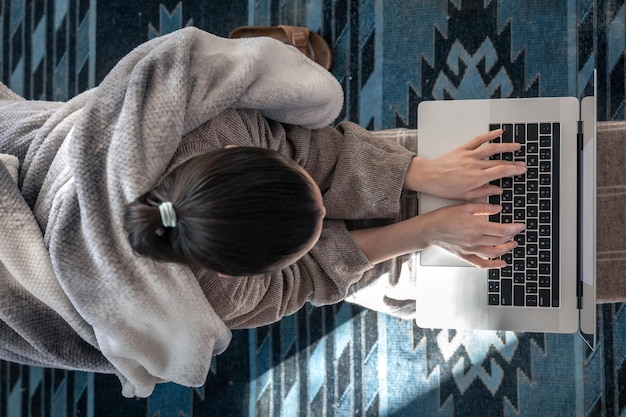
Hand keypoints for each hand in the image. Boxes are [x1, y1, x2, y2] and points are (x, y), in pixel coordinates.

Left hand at [405, 129, 526, 199]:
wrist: (429, 177)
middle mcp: (475, 164)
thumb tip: (498, 190)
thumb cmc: (444, 188)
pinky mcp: (463, 149)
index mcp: (477, 177)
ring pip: (492, 148)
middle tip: (522, 163)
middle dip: (513, 162)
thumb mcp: (466, 196)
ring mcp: (469, 155)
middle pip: (499, 161)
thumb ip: (484, 192)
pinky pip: (478, 140)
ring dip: (506, 146)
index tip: (522, 170)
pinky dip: (489, 135)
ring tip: (517, 146)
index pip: (501, 171)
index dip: (514, 170)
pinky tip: (498, 132)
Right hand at [419, 202, 524, 267]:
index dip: (515, 229)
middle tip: (517, 233)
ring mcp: (470, 250)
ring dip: (506, 250)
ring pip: (494, 253)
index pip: (502, 230)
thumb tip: (498, 209)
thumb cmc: (443, 217)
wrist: (429, 229)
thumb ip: (483, 207)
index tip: (521, 226)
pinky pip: (482, 264)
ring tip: (512, 245)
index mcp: (476, 227)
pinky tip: (502, 264)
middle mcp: (475, 240)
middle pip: (500, 242)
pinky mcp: (465, 255)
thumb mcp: (465, 206)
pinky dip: (494, 265)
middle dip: (511, 237)